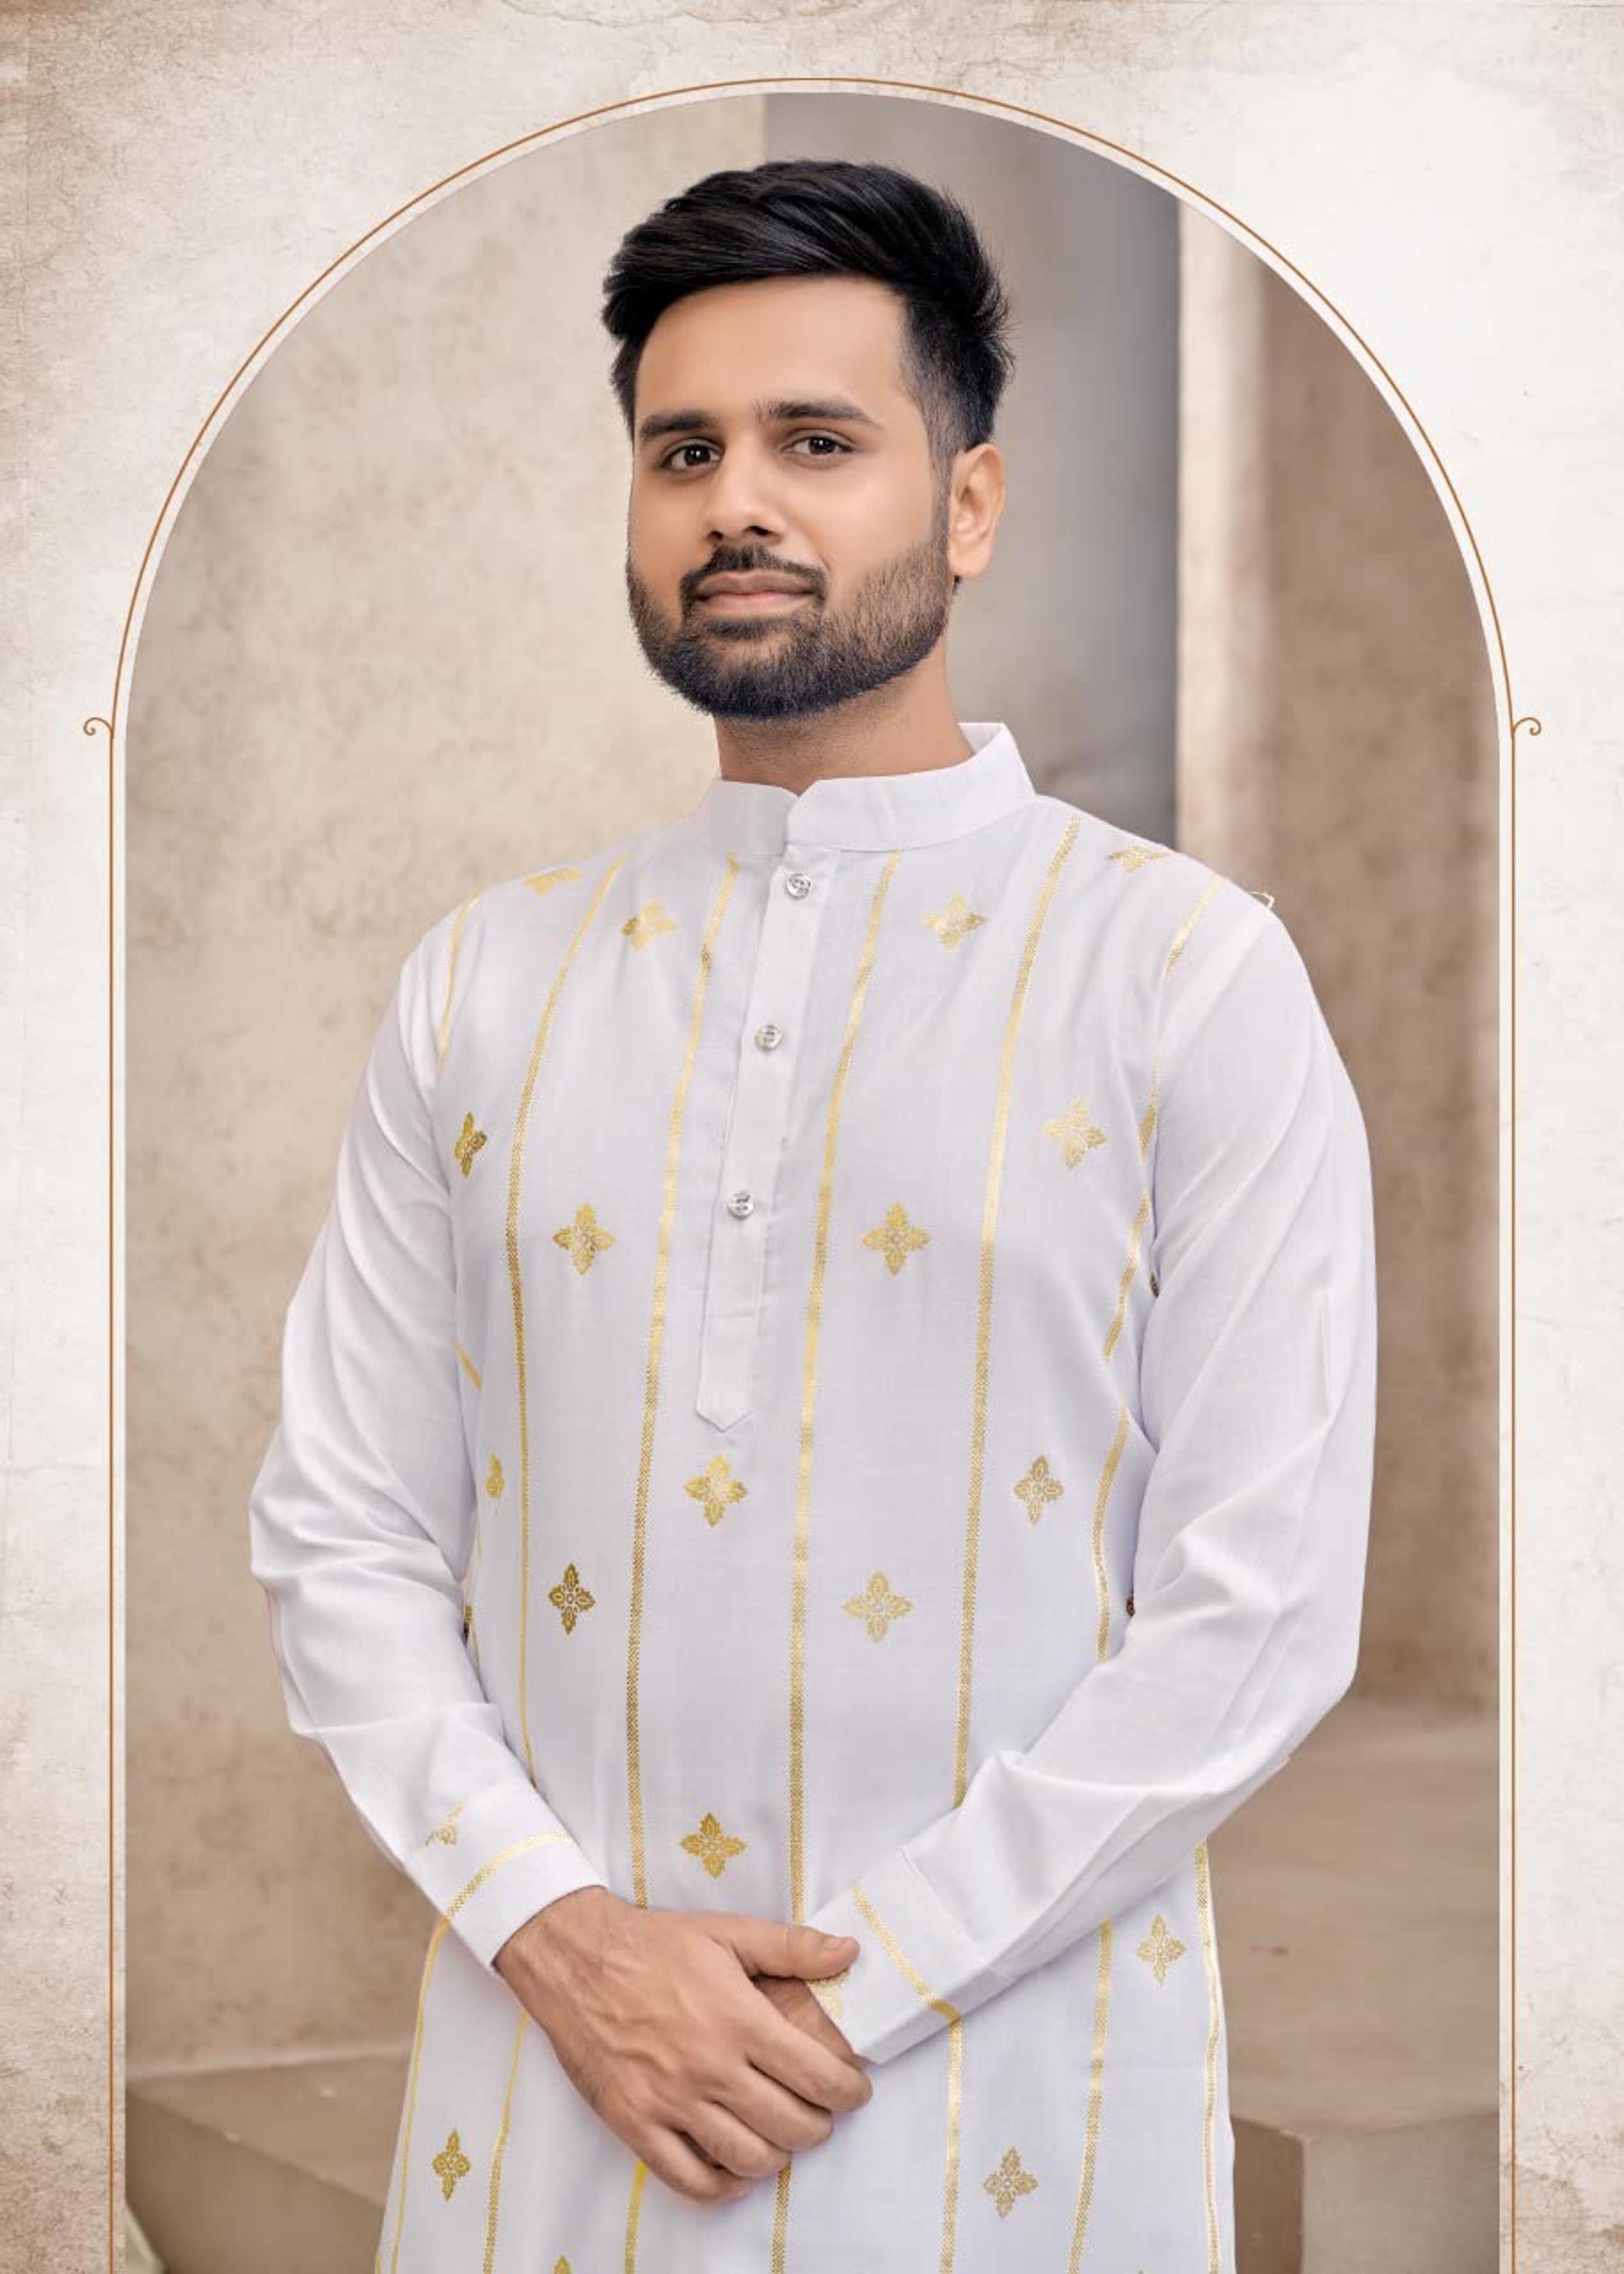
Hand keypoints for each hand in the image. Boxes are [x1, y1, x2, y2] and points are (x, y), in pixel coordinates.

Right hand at [494, 1887, 873, 2206]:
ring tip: (782, 2136)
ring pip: (748, 2158)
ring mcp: (671, 2101)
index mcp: (739, 2019)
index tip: (854, 2091)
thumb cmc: (656, 1945)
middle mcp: (710, 2067)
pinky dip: (724, 2187)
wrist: (578, 1961)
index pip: (816, 2076)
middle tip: (820, 2113)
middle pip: (790, 2125)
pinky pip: (690, 2180)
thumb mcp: (728, 1931)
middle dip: (819, 2126)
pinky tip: (737, 2170)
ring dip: (778, 2156)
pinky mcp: (636, 2124)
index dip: (848, 2091)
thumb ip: (792, 1946)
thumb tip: (848, 1953)